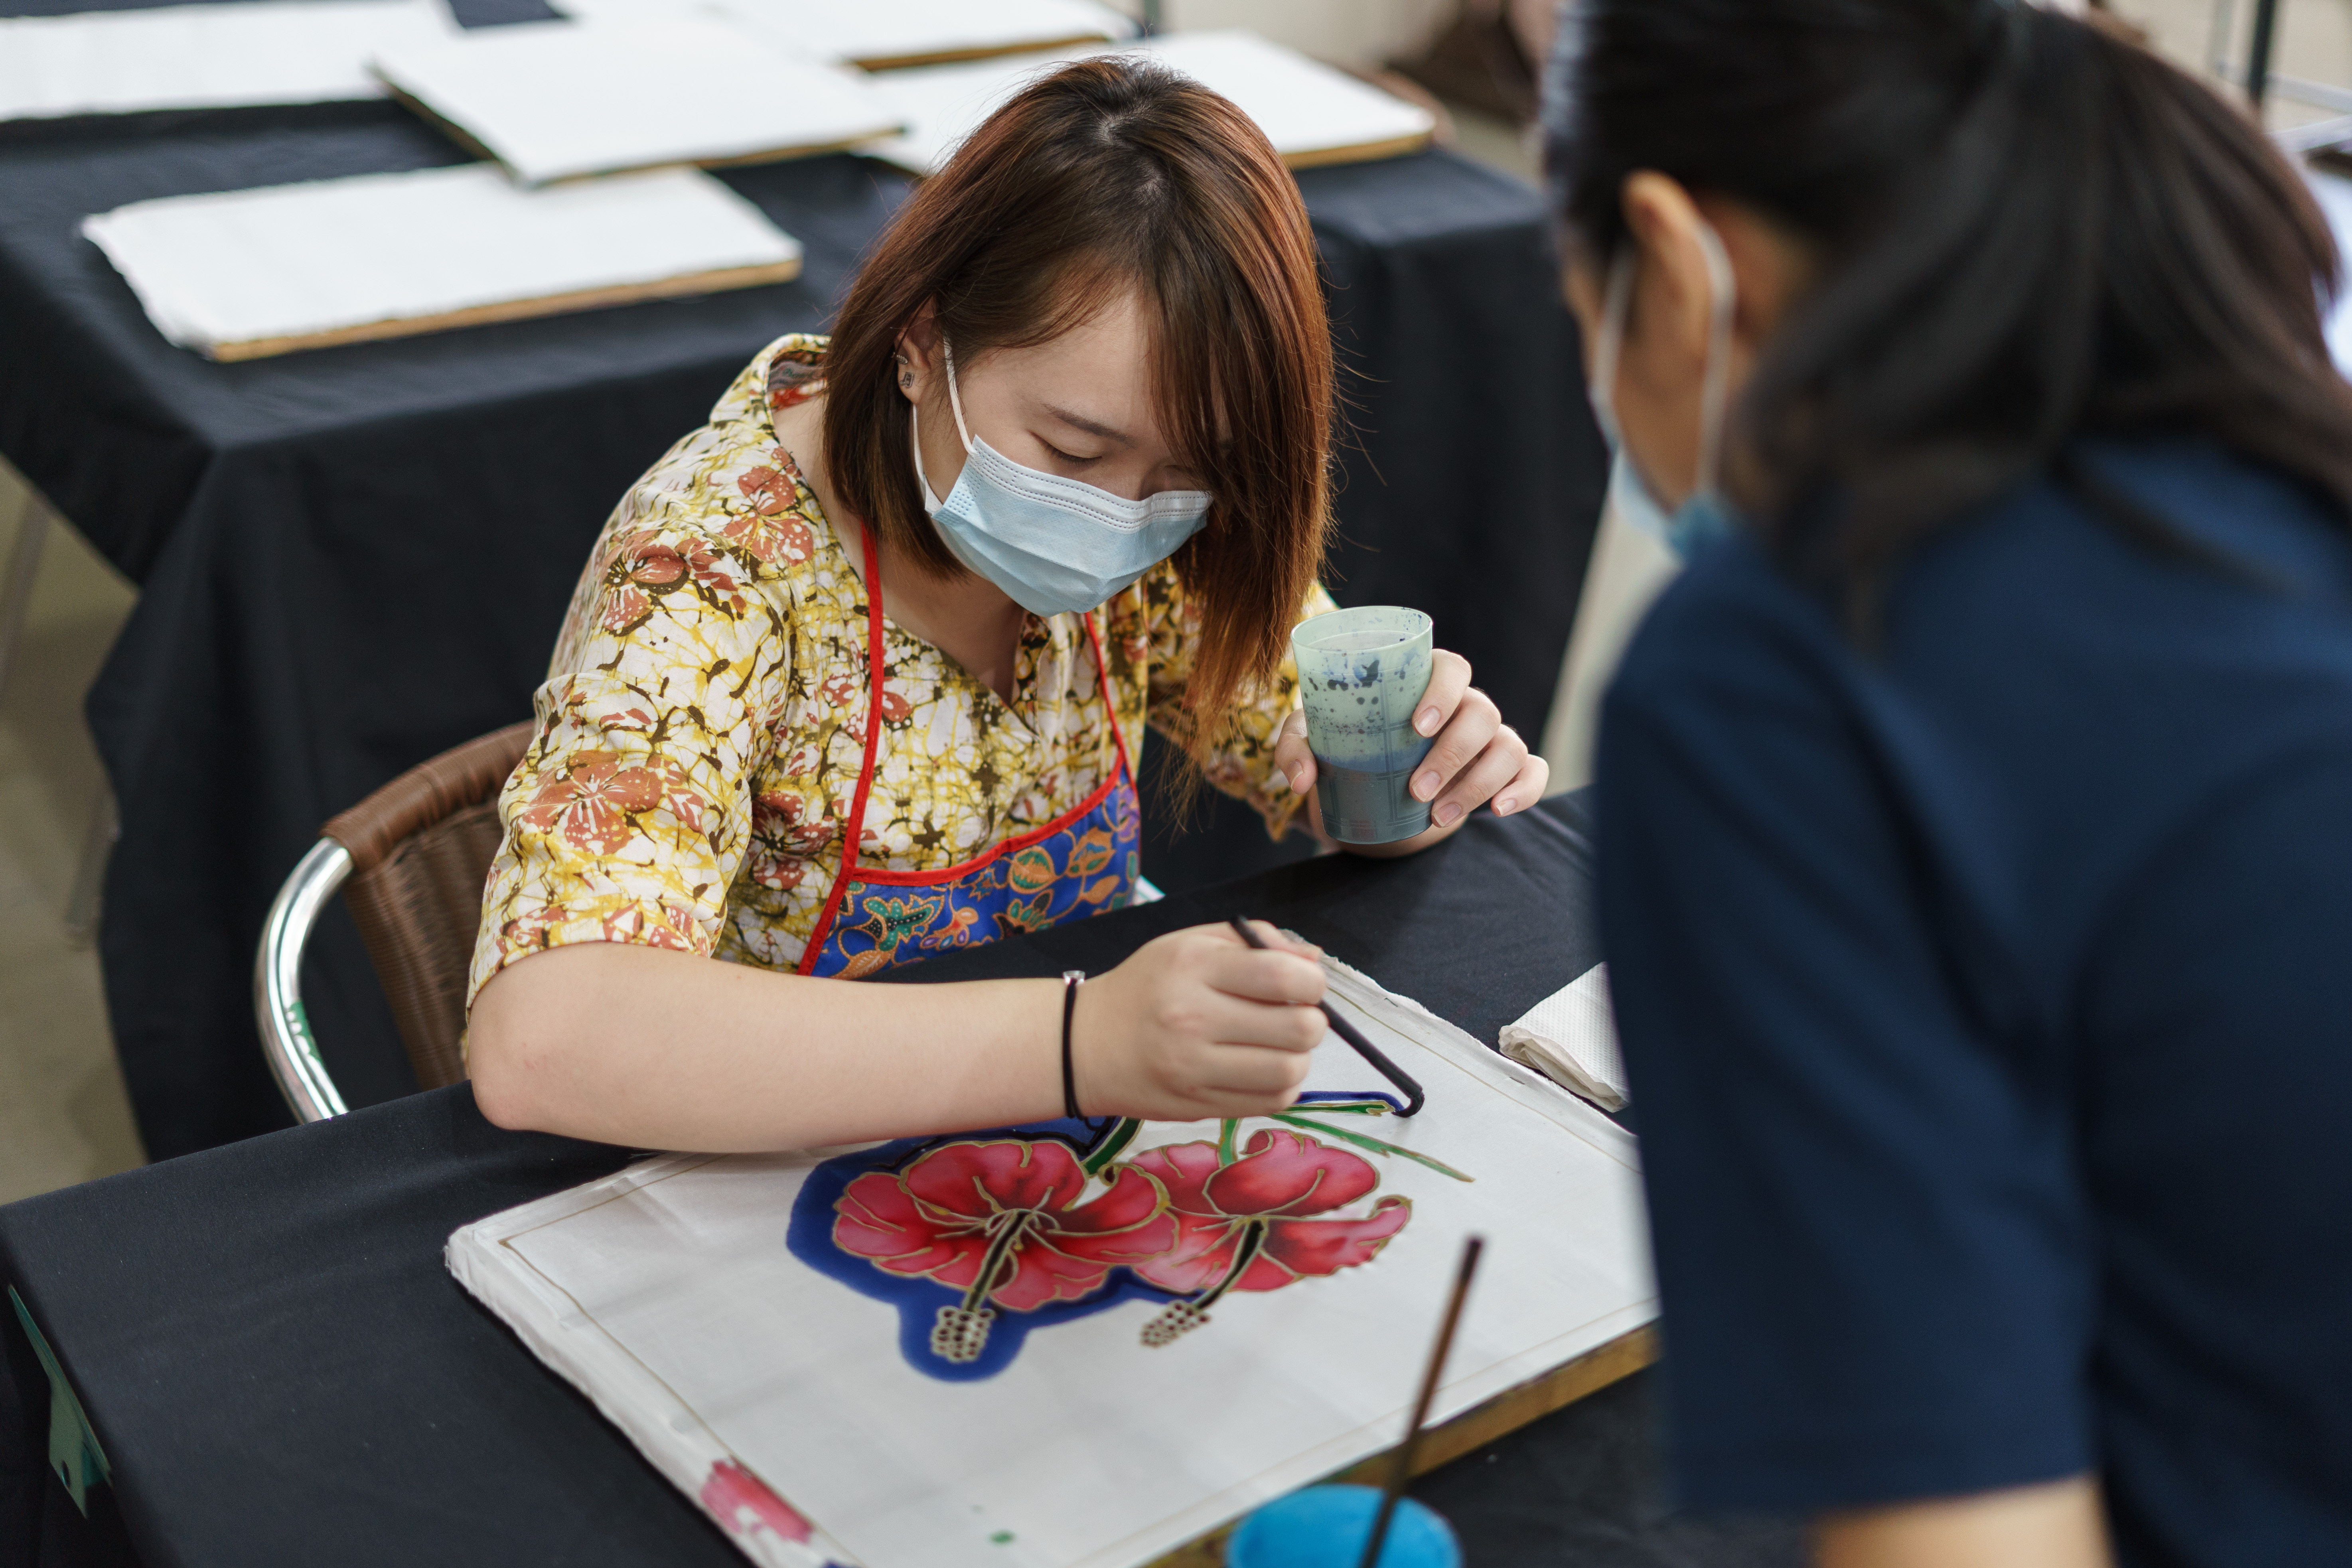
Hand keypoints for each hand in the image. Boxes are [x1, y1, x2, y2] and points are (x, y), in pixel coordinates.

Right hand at [1072, 921, 1327, 1119]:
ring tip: (1278, 1046)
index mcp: (1193, 968)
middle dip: (1311, 1021)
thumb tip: (1313, 960)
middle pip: (1298, 1029)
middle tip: (1294, 1016)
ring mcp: (1194, 1069)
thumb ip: (1254, 942)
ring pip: (1290, 1072)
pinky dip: (1280, 1086)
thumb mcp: (1189, 943)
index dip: (1312, 981)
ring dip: (1299, 1058)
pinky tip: (1261, 1069)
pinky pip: (1270, 1103)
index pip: (1282, 976)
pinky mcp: (1198, 1107)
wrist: (1084, 1044)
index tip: (1304, 984)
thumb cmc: (1147, 986)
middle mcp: (1193, 1019)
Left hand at [1270, 648, 1547, 840]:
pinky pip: (1532, 772)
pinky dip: (1525, 789)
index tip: (1416, 726)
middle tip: (1416, 789)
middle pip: (1482, 711)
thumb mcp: (1312, 741)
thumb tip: (1303, 778)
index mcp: (1424, 684)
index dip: (1443, 691)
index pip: (1451, 667)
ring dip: (1478, 782)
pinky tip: (1499, 810)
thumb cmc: (1347, 750)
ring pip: (1507, 746)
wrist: (1371, 793)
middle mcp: (1464, 707)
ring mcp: (1490, 739)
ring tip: (1437, 816)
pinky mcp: (1504, 773)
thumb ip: (1297, 747)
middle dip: (1453, 753)